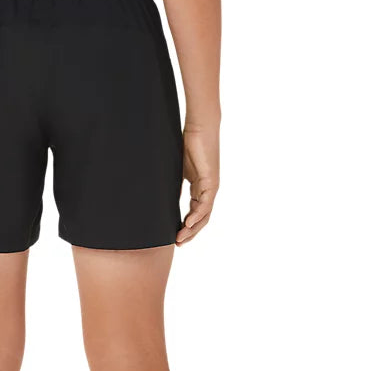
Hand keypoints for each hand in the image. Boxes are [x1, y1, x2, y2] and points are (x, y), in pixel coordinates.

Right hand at [176, 124, 219, 245]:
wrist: (201, 126)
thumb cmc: (188, 141)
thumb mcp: (177, 167)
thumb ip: (173, 181)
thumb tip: (158, 192)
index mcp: (199, 186)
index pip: (194, 212)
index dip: (185, 226)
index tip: (174, 236)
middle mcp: (208, 189)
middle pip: (200, 218)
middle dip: (189, 233)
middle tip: (177, 243)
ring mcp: (211, 186)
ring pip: (204, 215)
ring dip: (192, 229)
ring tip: (180, 239)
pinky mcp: (212, 181)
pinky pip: (205, 204)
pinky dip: (197, 216)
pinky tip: (187, 225)